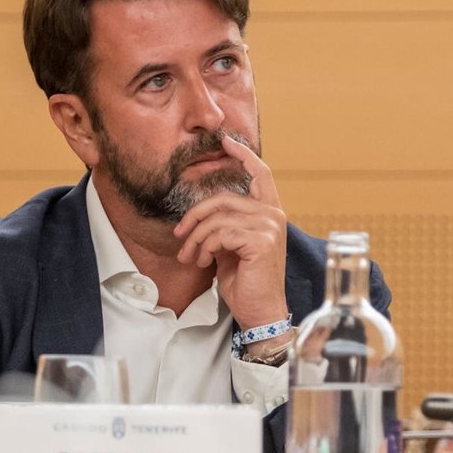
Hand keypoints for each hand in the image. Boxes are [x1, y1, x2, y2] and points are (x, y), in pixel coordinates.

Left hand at [174, 135, 287, 329]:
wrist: (259, 311)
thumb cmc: (246, 281)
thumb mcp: (231, 247)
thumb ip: (224, 225)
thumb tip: (201, 215)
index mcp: (269, 213)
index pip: (260, 174)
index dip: (243, 155)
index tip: (225, 141)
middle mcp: (273, 215)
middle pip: (223, 198)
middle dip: (194, 216)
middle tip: (180, 236)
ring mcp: (269, 226)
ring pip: (217, 217)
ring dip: (197, 239)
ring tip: (192, 257)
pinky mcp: (261, 240)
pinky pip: (220, 233)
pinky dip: (205, 247)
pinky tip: (204, 262)